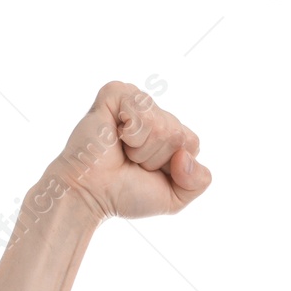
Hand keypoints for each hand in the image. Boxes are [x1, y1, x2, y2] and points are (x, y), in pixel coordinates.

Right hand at [48, 80, 209, 220]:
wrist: (91, 193)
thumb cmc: (126, 193)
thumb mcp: (175, 197)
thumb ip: (199, 181)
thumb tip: (185, 156)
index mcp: (169, 133)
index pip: (193, 142)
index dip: (173, 166)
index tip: (148, 171)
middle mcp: (155, 113)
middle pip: (179, 134)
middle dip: (156, 158)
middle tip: (130, 161)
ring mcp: (135, 100)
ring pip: (163, 126)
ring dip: (141, 149)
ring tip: (122, 151)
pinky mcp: (116, 92)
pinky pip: (143, 112)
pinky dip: (131, 134)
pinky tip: (114, 136)